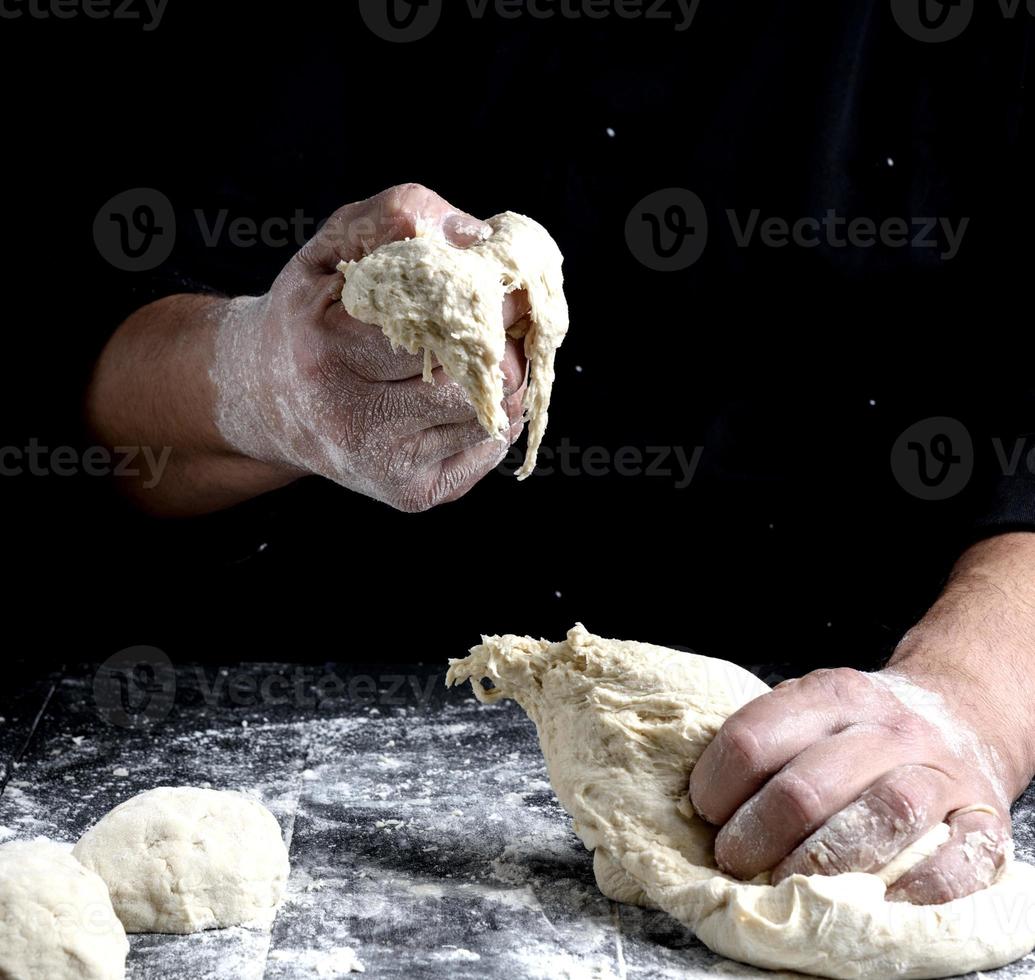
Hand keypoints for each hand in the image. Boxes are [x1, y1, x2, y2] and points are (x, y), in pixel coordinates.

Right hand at [210, 183, 528, 511]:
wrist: (266, 397)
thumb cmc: (311, 314)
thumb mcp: (333, 249)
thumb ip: (397, 219)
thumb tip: (474, 236)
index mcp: (327, 349)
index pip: (438, 320)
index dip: (481, 298)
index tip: (495, 283)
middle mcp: (350, 418)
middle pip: (473, 374)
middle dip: (496, 340)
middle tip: (494, 320)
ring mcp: (382, 465)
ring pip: (490, 413)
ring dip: (497, 379)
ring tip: (468, 359)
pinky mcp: (410, 494)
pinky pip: (488, 449)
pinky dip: (490, 417)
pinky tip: (455, 399)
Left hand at [688, 664, 1012, 903]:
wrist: (960, 715)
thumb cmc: (861, 730)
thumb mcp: (811, 710)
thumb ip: (764, 744)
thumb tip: (701, 807)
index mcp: (832, 694)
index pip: (754, 739)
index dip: (717, 785)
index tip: (706, 813)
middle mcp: (887, 728)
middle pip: (807, 787)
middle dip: (756, 835)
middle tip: (734, 859)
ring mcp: (939, 772)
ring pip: (880, 818)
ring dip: (820, 864)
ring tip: (786, 884)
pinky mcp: (984, 820)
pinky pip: (956, 862)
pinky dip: (914, 889)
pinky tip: (875, 900)